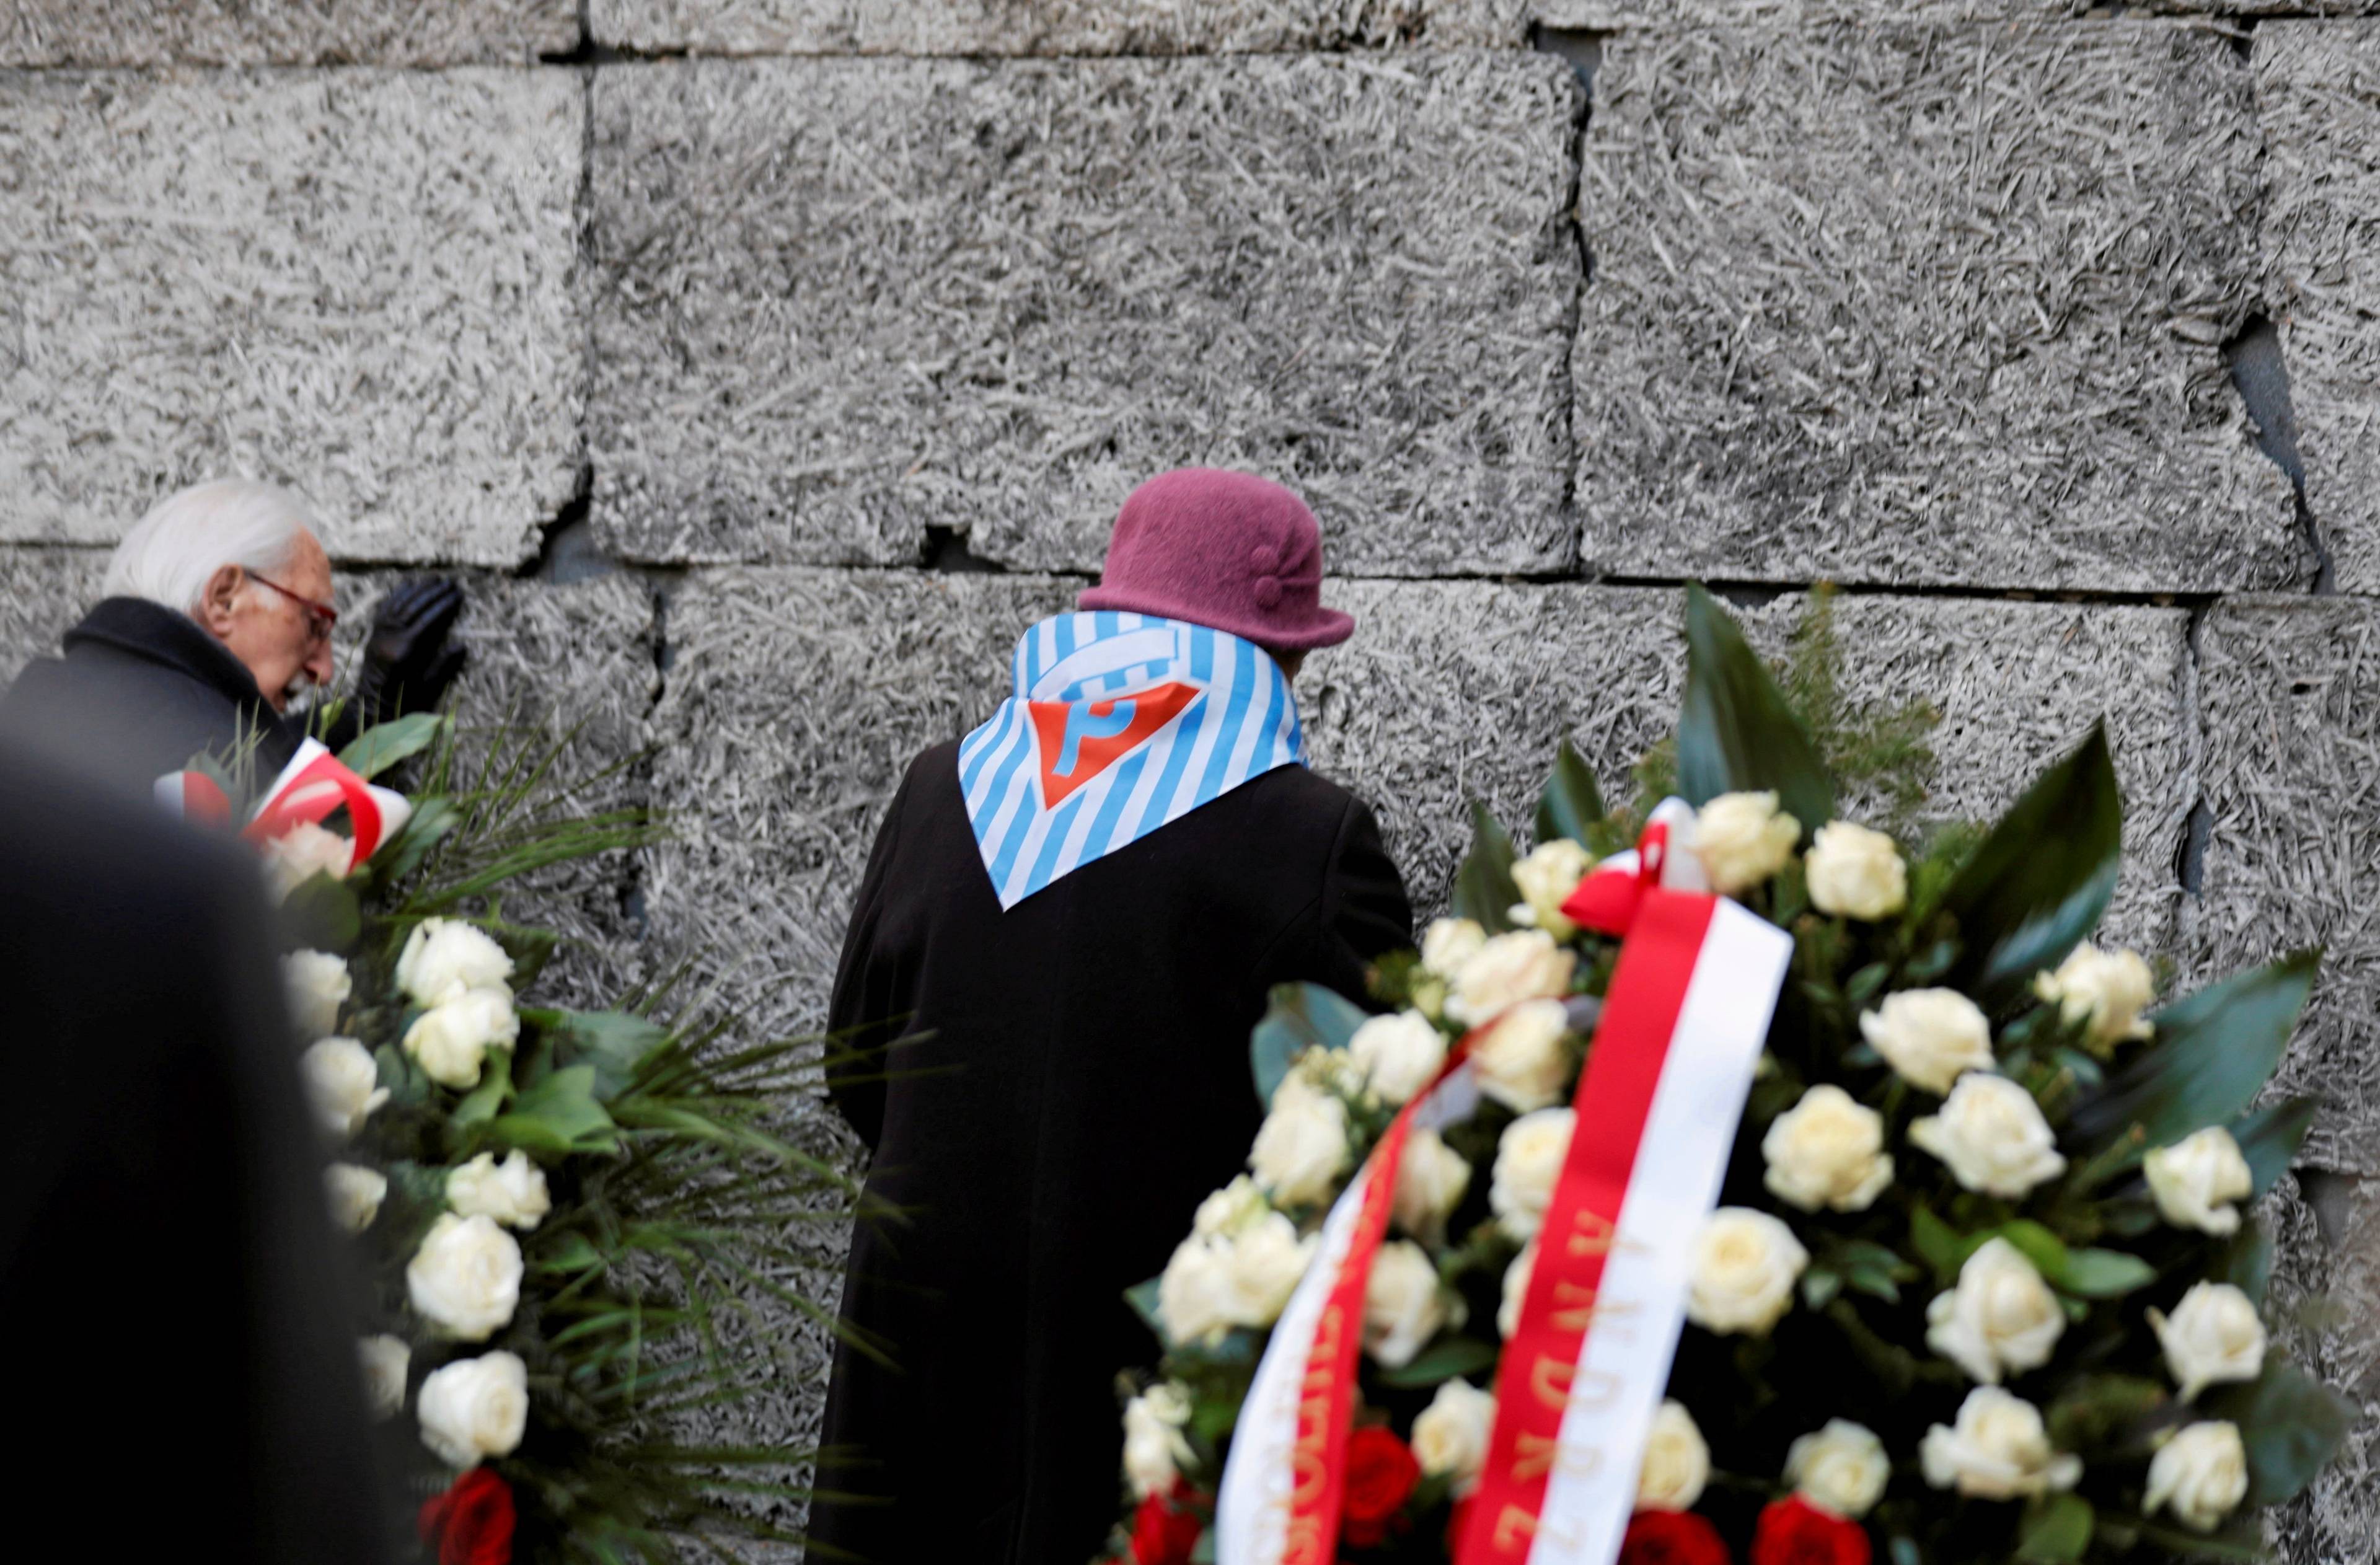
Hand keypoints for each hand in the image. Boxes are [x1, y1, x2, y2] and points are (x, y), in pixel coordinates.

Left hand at [351, 577, 466, 724]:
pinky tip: (408, 585)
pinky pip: (385, 609)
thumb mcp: (427, 688)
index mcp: (404, 652)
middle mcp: (389, 639)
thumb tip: (461, 646)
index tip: (458, 595)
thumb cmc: (402, 702)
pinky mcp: (374, 634)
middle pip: (414, 608)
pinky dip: (397, 595)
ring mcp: (379, 635)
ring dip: (417, 589)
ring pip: (400, 604)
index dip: (444, 606)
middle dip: (433, 593)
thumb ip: (444, 666)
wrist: (370, 707)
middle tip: (450, 582)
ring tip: (434, 578)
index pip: (428, 621)